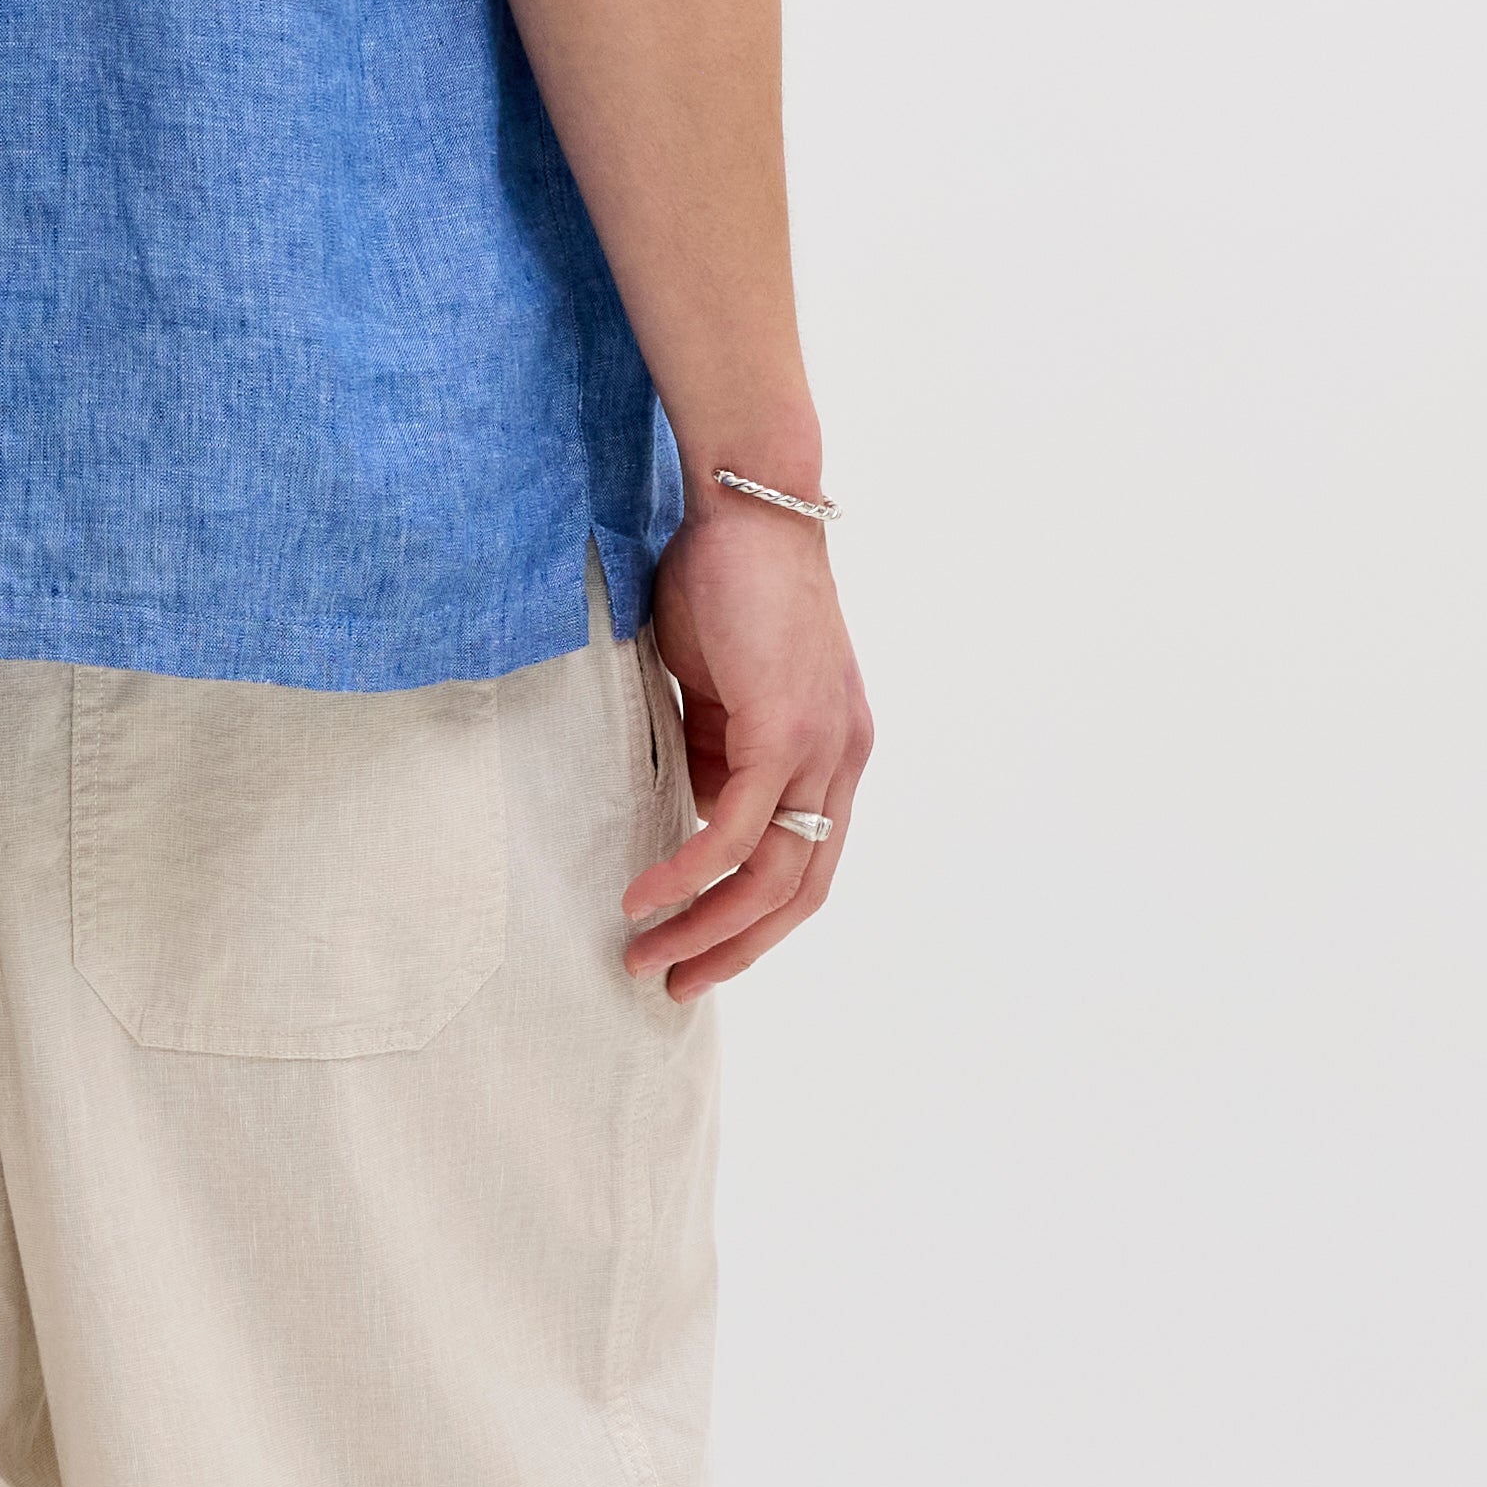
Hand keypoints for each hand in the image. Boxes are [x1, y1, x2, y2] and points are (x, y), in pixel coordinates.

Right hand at [623, 495, 869, 997]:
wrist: (748, 502)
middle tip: (672, 983)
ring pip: (773, 875)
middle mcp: (841, 758)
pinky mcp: (785, 728)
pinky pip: (737, 830)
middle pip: (799, 890)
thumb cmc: (724, 582)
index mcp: (831, 751)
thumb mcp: (717, 689)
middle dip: (734, 949)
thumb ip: (713, 754)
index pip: (805, 864)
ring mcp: (821, 745)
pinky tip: (644, 895)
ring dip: (706, 927)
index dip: (753, 921)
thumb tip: (691, 819)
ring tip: (645, 955)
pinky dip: (690, 873)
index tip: (694, 950)